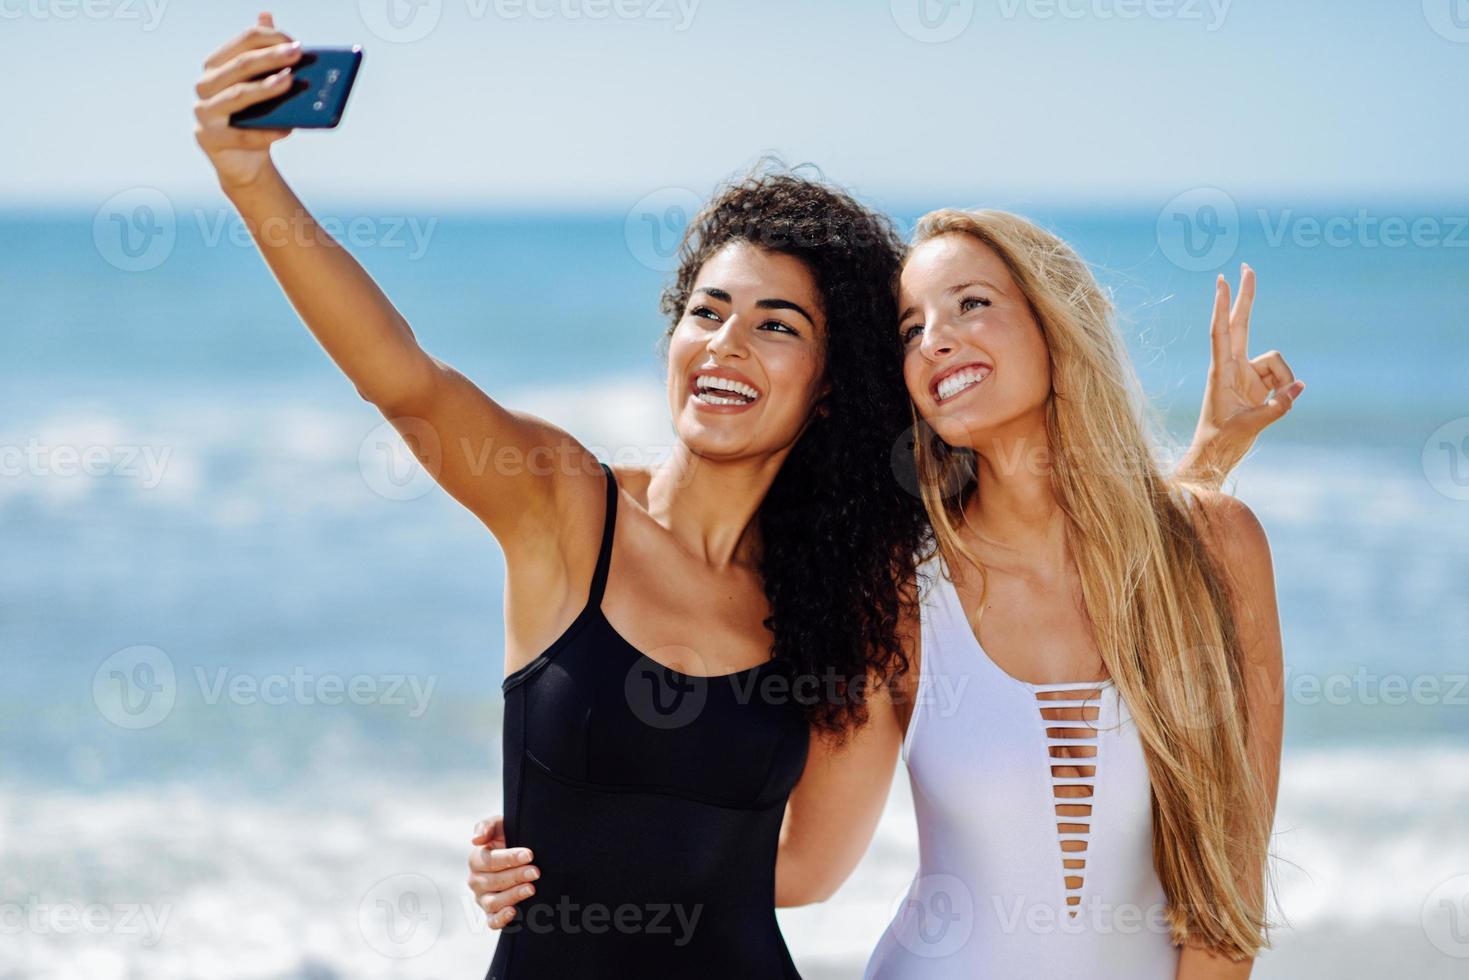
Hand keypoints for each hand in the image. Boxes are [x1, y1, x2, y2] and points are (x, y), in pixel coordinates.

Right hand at [193, 12, 300, 191]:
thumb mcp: (262, 86)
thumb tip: (267, 15)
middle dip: (270, 58)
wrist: (245, 161)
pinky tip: (288, 129)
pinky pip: (242, 135)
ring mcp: (204, 113)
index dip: (269, 38)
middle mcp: (205, 85)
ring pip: (237, 96)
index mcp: (217, 66)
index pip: (243, 42)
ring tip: (290, 82)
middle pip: (240, 65)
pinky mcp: (209, 139)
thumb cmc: (255, 119)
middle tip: (297, 54)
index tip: (295, 43)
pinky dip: (267, 132)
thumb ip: (263, 54)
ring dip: (265, 88)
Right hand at [468, 815, 540, 928]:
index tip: (529, 855)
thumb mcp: (499, 825)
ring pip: (493, 902)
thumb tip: (475, 840)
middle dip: (516, 876)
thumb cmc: (508, 837)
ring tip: (531, 889)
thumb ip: (486, 826)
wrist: (522, 856)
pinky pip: (492, 921)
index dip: (509, 858)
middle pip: (493, 881)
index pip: (489, 860)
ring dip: (513, 895)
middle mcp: (475, 881)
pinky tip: (513, 912)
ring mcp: (482, 899)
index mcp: (476, 860)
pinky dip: (501, 919)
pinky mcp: (490, 914)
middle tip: (536, 872)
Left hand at [1179, 264, 1305, 487]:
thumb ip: (1277, 407)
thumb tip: (1299, 388)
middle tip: (1248, 266)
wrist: (1216, 455)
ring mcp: (1247, 374)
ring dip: (1284, 382)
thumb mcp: (1250, 425)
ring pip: (1279, 363)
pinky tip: (1276, 406)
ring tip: (1269, 407)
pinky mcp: (1259, 384)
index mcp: (1221, 371)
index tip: (1222, 280)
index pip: (1221, 331)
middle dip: (1247, 297)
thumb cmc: (1222, 440)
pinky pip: (1284, 379)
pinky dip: (1287, 391)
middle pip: (1242, 323)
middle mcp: (1233, 367)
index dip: (1224, 306)